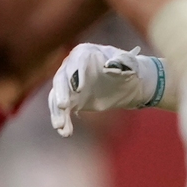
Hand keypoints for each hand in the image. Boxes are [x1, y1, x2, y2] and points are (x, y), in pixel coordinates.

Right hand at [49, 44, 163, 136]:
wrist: (125, 81)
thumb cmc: (127, 67)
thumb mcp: (129, 63)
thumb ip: (123, 62)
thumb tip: (111, 66)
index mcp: (84, 53)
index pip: (76, 63)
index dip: (76, 75)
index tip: (77, 89)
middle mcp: (70, 67)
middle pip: (61, 79)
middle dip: (61, 93)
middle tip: (63, 106)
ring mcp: (68, 84)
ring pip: (57, 97)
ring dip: (57, 112)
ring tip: (60, 126)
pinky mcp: (70, 99)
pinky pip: (62, 110)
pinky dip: (62, 120)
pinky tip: (65, 132)